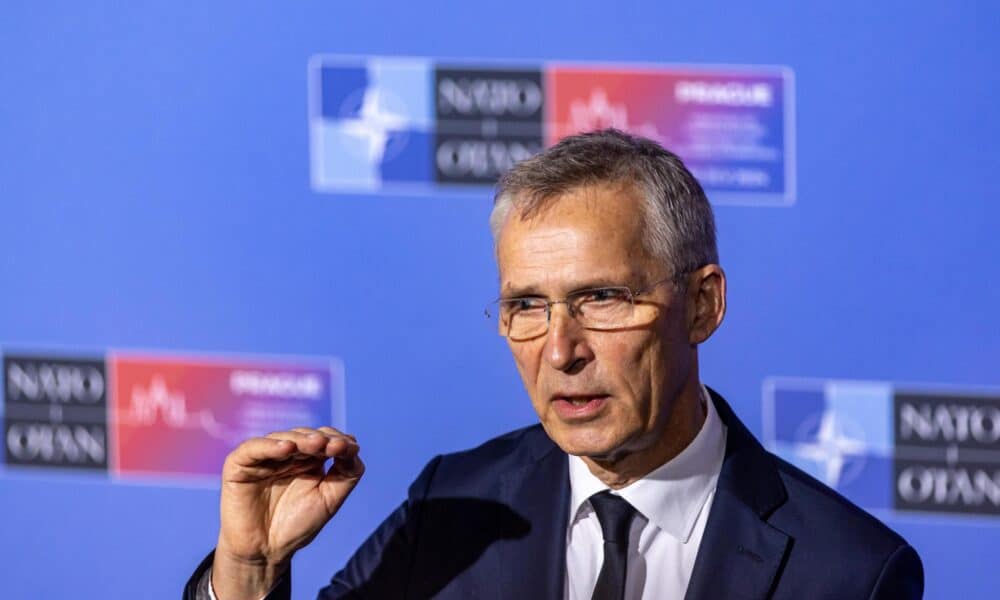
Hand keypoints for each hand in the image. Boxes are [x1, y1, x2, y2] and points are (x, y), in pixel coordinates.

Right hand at [211, 427, 363, 598]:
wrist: (266, 551)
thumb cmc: (297, 525)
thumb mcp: (330, 499)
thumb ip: (346, 474)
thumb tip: (354, 446)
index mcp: (308, 459)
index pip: (324, 439)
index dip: (337, 440)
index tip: (350, 447)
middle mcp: (286, 454)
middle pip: (305, 436)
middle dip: (321, 439)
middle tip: (335, 446)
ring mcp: (263, 457)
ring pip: (282, 438)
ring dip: (301, 439)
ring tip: (317, 444)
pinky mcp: (239, 464)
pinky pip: (253, 448)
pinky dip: (269, 446)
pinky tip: (287, 448)